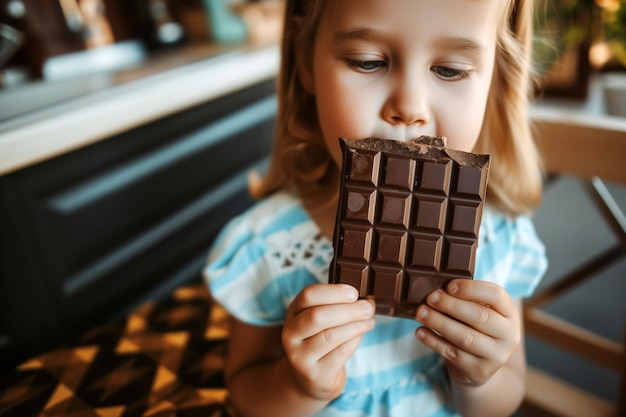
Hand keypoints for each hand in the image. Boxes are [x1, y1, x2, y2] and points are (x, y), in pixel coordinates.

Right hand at [282, 283, 375, 399]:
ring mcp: (300, 356)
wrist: (311, 376)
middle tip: (368, 307)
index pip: (308, 296)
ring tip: (370, 320)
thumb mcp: (318, 319)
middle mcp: (290, 334)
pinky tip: (362, 333)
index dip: (333, 292)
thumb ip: (334, 305)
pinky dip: (355, 340)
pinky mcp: (315, 374)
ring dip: (355, 325)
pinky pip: (339, 353)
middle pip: (317, 316)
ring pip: (330, 336)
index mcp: (292, 313)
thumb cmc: (320, 339)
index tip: (354, 292)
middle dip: (348, 310)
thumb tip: (365, 300)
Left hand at [415, 279, 520, 386]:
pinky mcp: (479, 371)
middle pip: (480, 316)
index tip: (449, 286)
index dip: (472, 289)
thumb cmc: (477, 328)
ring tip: (420, 312)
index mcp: (510, 314)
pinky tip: (420, 331)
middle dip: (451, 305)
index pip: (497, 295)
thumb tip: (438, 290)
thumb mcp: (482, 311)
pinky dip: (433, 341)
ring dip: (439, 322)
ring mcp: (496, 356)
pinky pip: (453, 354)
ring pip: (465, 337)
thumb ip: (467, 300)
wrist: (481, 366)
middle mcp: (509, 336)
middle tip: (430, 297)